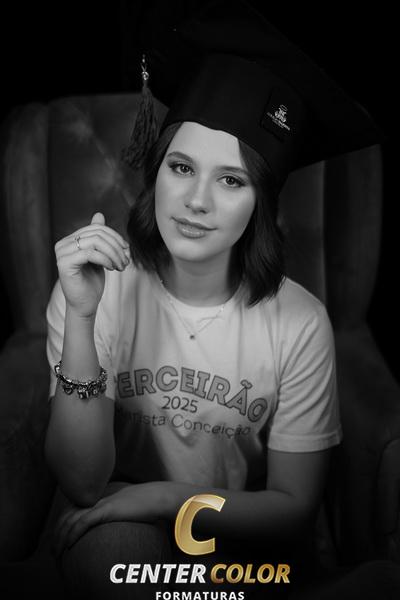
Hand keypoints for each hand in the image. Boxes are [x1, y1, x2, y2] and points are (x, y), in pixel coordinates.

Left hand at [52, 481, 171, 556]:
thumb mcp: (126, 506)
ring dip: (60, 537)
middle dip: (57, 532)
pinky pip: (83, 522)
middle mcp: (96, 496)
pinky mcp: (106, 509)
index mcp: (99, 495)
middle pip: (68, 513)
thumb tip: (114, 523)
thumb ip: (116, 511)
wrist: (157, 497)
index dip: (63, 523)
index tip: (58, 538)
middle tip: (53, 549)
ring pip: (72, 519)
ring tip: (56, 552)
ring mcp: (100, 502)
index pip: (73, 507)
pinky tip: (68, 545)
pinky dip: (72, 534)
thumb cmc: (145, 504)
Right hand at [54, 212, 130, 317]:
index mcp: (70, 240)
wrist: (85, 304)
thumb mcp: (99, 256)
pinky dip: (106, 259)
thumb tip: (98, 214)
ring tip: (121, 266)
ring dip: (113, 254)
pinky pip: (90, 253)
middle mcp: (63, 244)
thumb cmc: (92, 282)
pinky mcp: (64, 264)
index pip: (97, 228)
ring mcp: (62, 253)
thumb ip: (98, 237)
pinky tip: (112, 268)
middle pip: (97, 233)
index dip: (115, 237)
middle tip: (125, 261)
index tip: (126, 251)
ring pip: (95, 242)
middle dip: (116, 246)